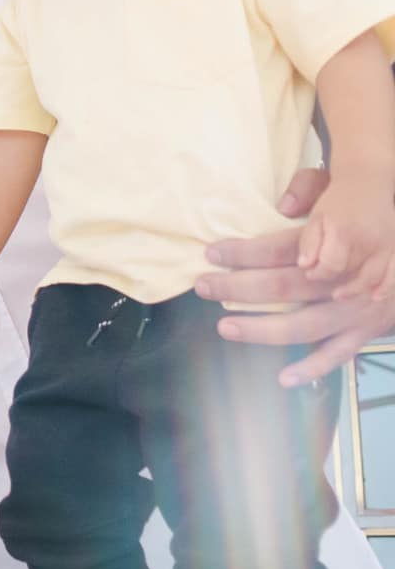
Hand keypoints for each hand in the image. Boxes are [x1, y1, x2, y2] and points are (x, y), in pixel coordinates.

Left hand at [199, 167, 394, 384]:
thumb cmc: (361, 216)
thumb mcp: (340, 189)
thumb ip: (311, 190)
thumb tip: (283, 206)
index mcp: (332, 244)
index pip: (279, 250)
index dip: (242, 253)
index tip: (211, 253)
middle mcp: (342, 280)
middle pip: (283, 287)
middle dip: (238, 288)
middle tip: (203, 286)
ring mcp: (354, 309)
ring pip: (303, 324)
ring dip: (262, 328)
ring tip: (225, 326)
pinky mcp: (366, 329)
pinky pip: (338, 354)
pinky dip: (312, 367)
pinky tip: (283, 378)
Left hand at [297, 174, 394, 297]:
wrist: (367, 182)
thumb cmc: (337, 201)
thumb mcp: (316, 216)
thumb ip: (309, 241)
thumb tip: (305, 266)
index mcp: (344, 232)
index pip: (331, 265)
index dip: (318, 273)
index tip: (310, 273)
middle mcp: (368, 241)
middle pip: (351, 272)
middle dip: (335, 280)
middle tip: (324, 282)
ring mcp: (386, 245)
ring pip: (372, 277)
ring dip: (357, 289)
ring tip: (340, 295)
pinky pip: (394, 273)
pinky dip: (386, 287)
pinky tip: (375, 297)